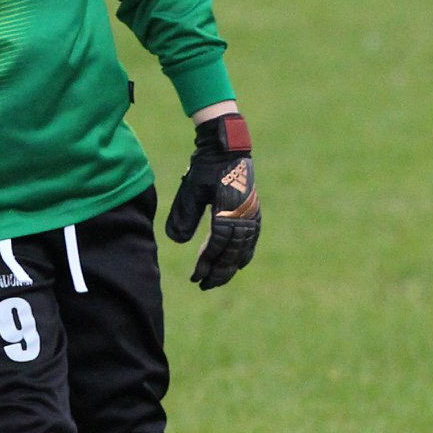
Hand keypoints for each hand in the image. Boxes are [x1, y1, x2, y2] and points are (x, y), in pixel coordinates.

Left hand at [165, 113, 259, 289]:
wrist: (228, 148)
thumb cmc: (206, 167)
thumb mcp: (191, 190)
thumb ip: (184, 215)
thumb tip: (178, 242)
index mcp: (227, 212)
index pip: (217, 248)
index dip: (206, 265)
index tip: (194, 277)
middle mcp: (243, 217)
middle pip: (232, 254)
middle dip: (218, 273)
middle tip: (203, 285)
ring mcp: (252, 215)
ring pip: (244, 250)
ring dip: (230, 268)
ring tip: (217, 279)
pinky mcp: (254, 212)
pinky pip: (252, 240)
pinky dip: (244, 255)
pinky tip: (238, 263)